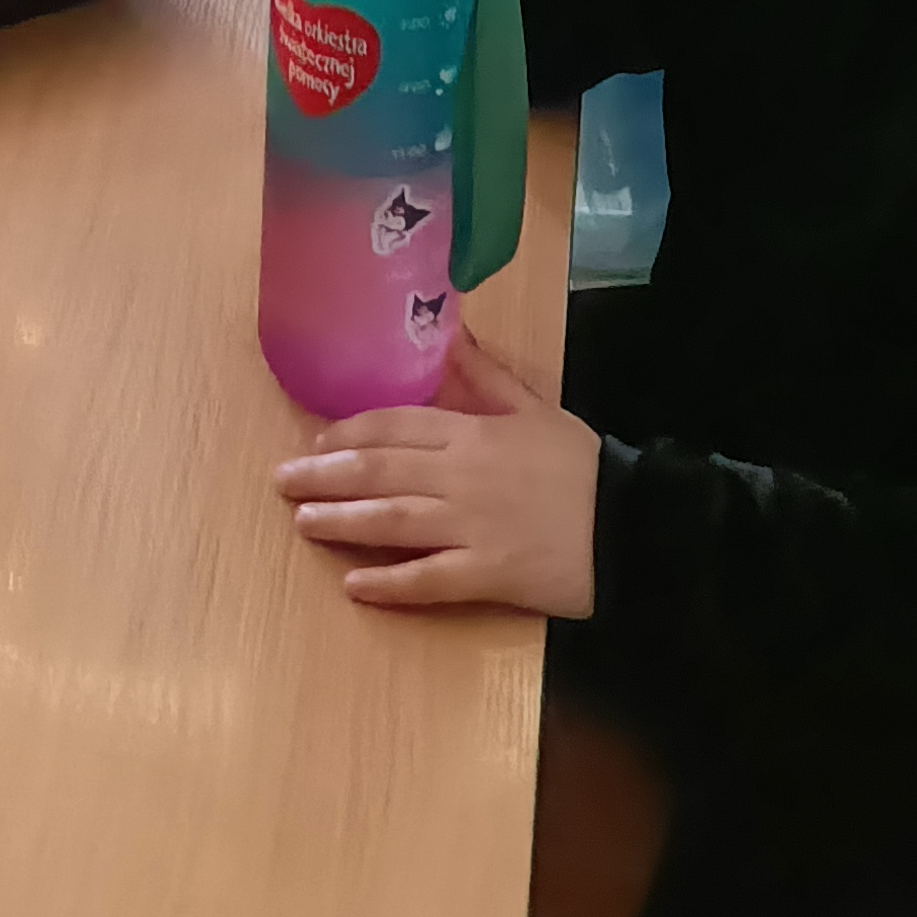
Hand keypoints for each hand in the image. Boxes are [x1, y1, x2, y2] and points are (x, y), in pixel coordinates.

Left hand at [277, 366, 602, 615]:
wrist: (634, 524)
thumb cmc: (581, 466)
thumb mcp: (535, 408)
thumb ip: (484, 374)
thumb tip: (448, 330)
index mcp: (472, 432)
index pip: (394, 425)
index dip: (348, 434)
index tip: (315, 442)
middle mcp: (462, 476)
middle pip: (380, 472)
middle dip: (324, 476)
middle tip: (281, 483)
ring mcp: (473, 527)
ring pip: (392, 522)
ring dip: (341, 522)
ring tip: (302, 523)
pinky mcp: (490, 574)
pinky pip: (429, 580)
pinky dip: (390, 583)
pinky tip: (355, 585)